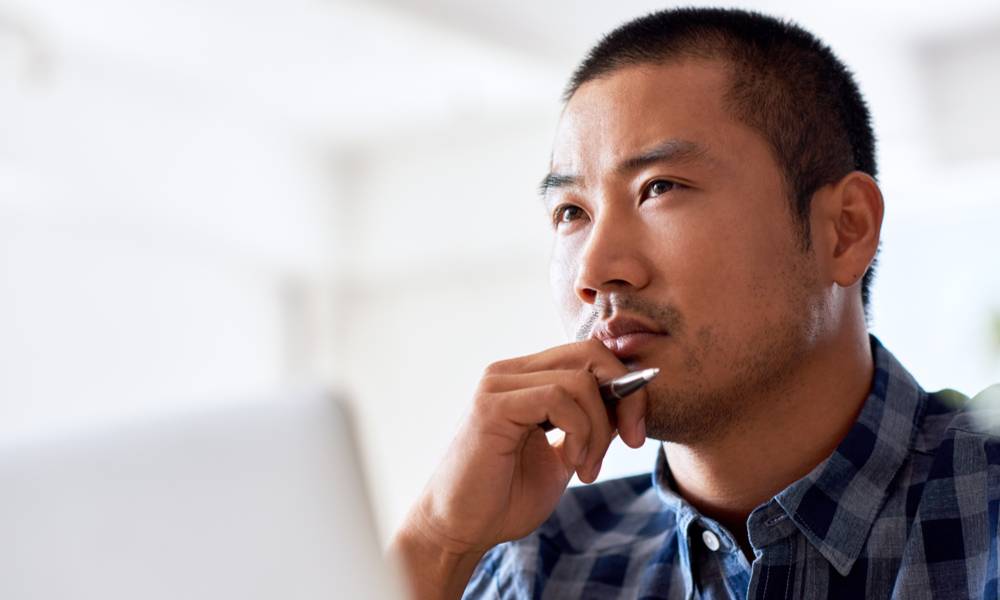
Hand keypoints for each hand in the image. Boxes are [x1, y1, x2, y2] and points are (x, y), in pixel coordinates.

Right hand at [389, 339, 647, 598]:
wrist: (459, 529)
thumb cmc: (505, 497)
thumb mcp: (564, 455)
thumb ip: (589, 424)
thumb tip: (630, 401)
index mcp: (526, 378)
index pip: (589, 354)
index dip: (624, 385)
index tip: (636, 432)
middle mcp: (510, 372)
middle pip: (590, 353)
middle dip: (625, 397)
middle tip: (632, 441)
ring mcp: (498, 385)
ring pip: (579, 380)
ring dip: (599, 429)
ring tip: (586, 468)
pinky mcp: (492, 405)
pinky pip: (557, 398)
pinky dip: (580, 431)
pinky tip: (572, 464)